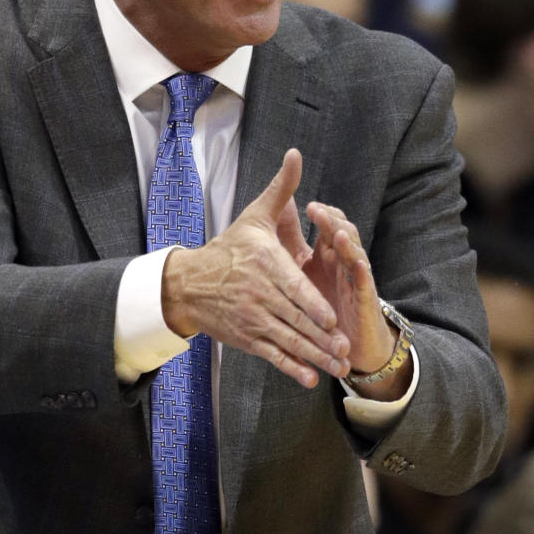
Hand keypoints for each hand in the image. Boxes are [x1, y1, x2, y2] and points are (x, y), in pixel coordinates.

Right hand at [161, 149, 351, 387]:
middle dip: (321, 337)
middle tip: (345, 348)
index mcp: (265, 264)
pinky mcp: (246, 337)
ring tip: (337, 367)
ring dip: (313, 356)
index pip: (292, 287)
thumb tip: (296, 155)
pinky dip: (290, 368)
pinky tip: (309, 379)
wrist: (188, 283)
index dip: (311, 304)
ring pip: (287, 340)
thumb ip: (281, 189)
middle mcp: (258, 294)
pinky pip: (272, 354)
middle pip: (294, 318)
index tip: (331, 317)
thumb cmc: (229, 248)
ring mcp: (252, 318)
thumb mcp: (255, 216)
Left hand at [303, 202, 397, 376]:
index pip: (329, 228)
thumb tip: (275, 228)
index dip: (321, 216)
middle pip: (342, 236)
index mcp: (329, 257)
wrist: (352, 343)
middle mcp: (344, 265)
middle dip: (331, 223)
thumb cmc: (325, 307)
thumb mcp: (306, 278)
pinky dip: (362, 274)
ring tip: (337, 234)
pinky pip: (364, 286)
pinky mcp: (364, 302)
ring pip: (355, 256)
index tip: (307, 205)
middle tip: (318, 211)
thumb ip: (294, 252)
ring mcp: (357, 282)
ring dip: (347, 244)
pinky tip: (359, 265)